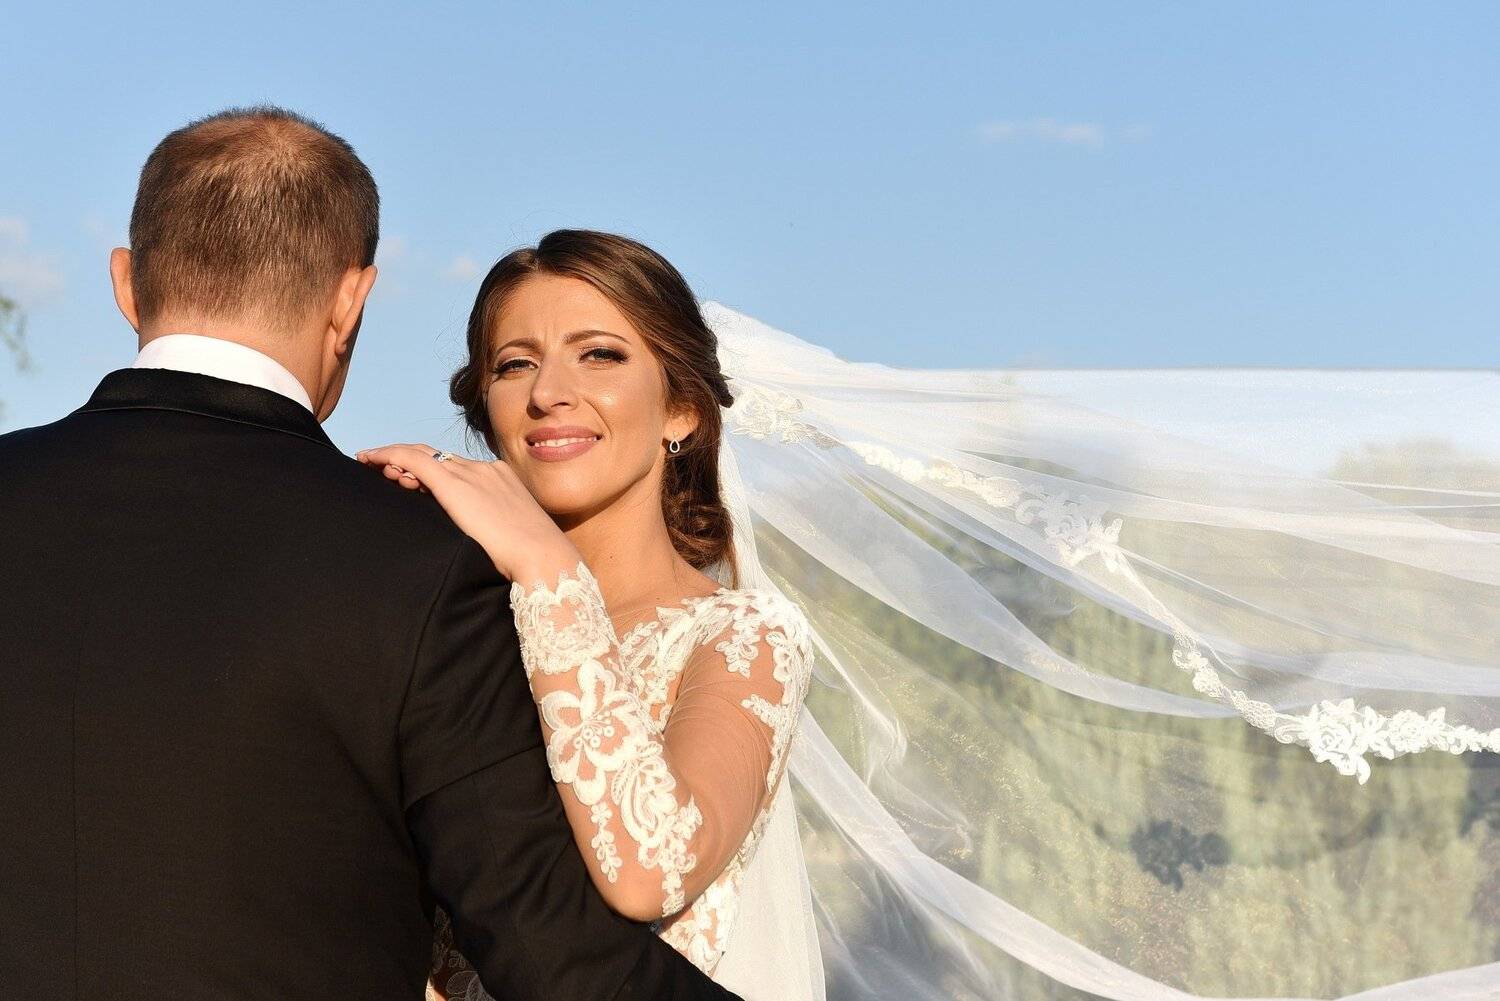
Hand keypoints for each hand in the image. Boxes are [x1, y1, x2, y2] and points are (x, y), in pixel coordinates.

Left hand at [355, 444, 580, 584]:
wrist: (543, 558)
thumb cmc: (532, 559)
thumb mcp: (511, 536)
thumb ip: (491, 527)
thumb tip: (478, 539)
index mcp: (501, 478)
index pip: (455, 466)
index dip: (428, 467)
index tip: (407, 475)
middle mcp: (485, 469)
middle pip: (436, 455)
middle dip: (405, 457)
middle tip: (376, 462)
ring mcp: (471, 473)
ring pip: (422, 455)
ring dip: (393, 459)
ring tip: (370, 465)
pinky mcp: (455, 484)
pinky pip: (413, 460)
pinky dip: (389, 455)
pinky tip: (370, 459)